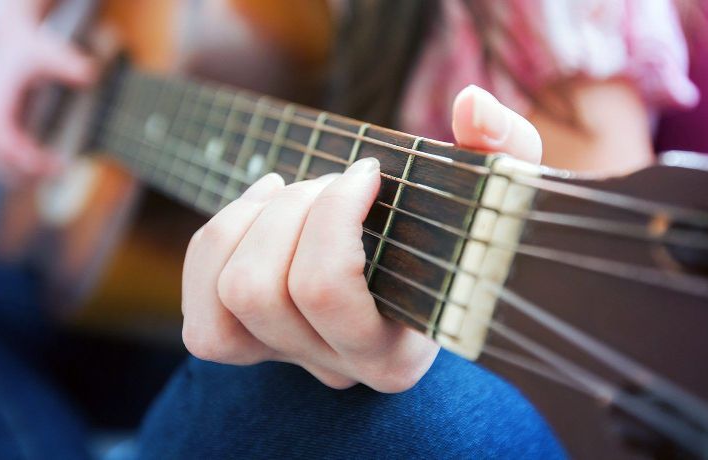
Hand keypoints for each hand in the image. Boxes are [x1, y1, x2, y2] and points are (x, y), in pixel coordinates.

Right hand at [0, 5, 96, 183]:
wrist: (11, 44)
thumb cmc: (29, 49)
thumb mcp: (46, 50)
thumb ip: (66, 62)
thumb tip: (90, 74)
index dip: (19, 153)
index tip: (45, 163)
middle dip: (23, 172)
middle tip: (60, 171)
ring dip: (22, 177)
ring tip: (59, 173)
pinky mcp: (4, 132)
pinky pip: (5, 161)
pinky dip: (22, 171)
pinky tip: (51, 168)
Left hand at [181, 85, 541, 391]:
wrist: (424, 264)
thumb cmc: (458, 232)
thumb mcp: (498, 189)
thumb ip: (506, 148)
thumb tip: (470, 105)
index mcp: (397, 351)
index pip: (327, 291)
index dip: (330, 215)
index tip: (367, 171)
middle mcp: (338, 368)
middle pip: (262, 291)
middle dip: (292, 211)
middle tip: (334, 183)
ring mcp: (289, 360)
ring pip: (227, 296)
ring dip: (253, 221)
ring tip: (297, 191)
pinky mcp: (252, 346)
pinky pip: (201, 311)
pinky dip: (218, 243)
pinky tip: (262, 205)